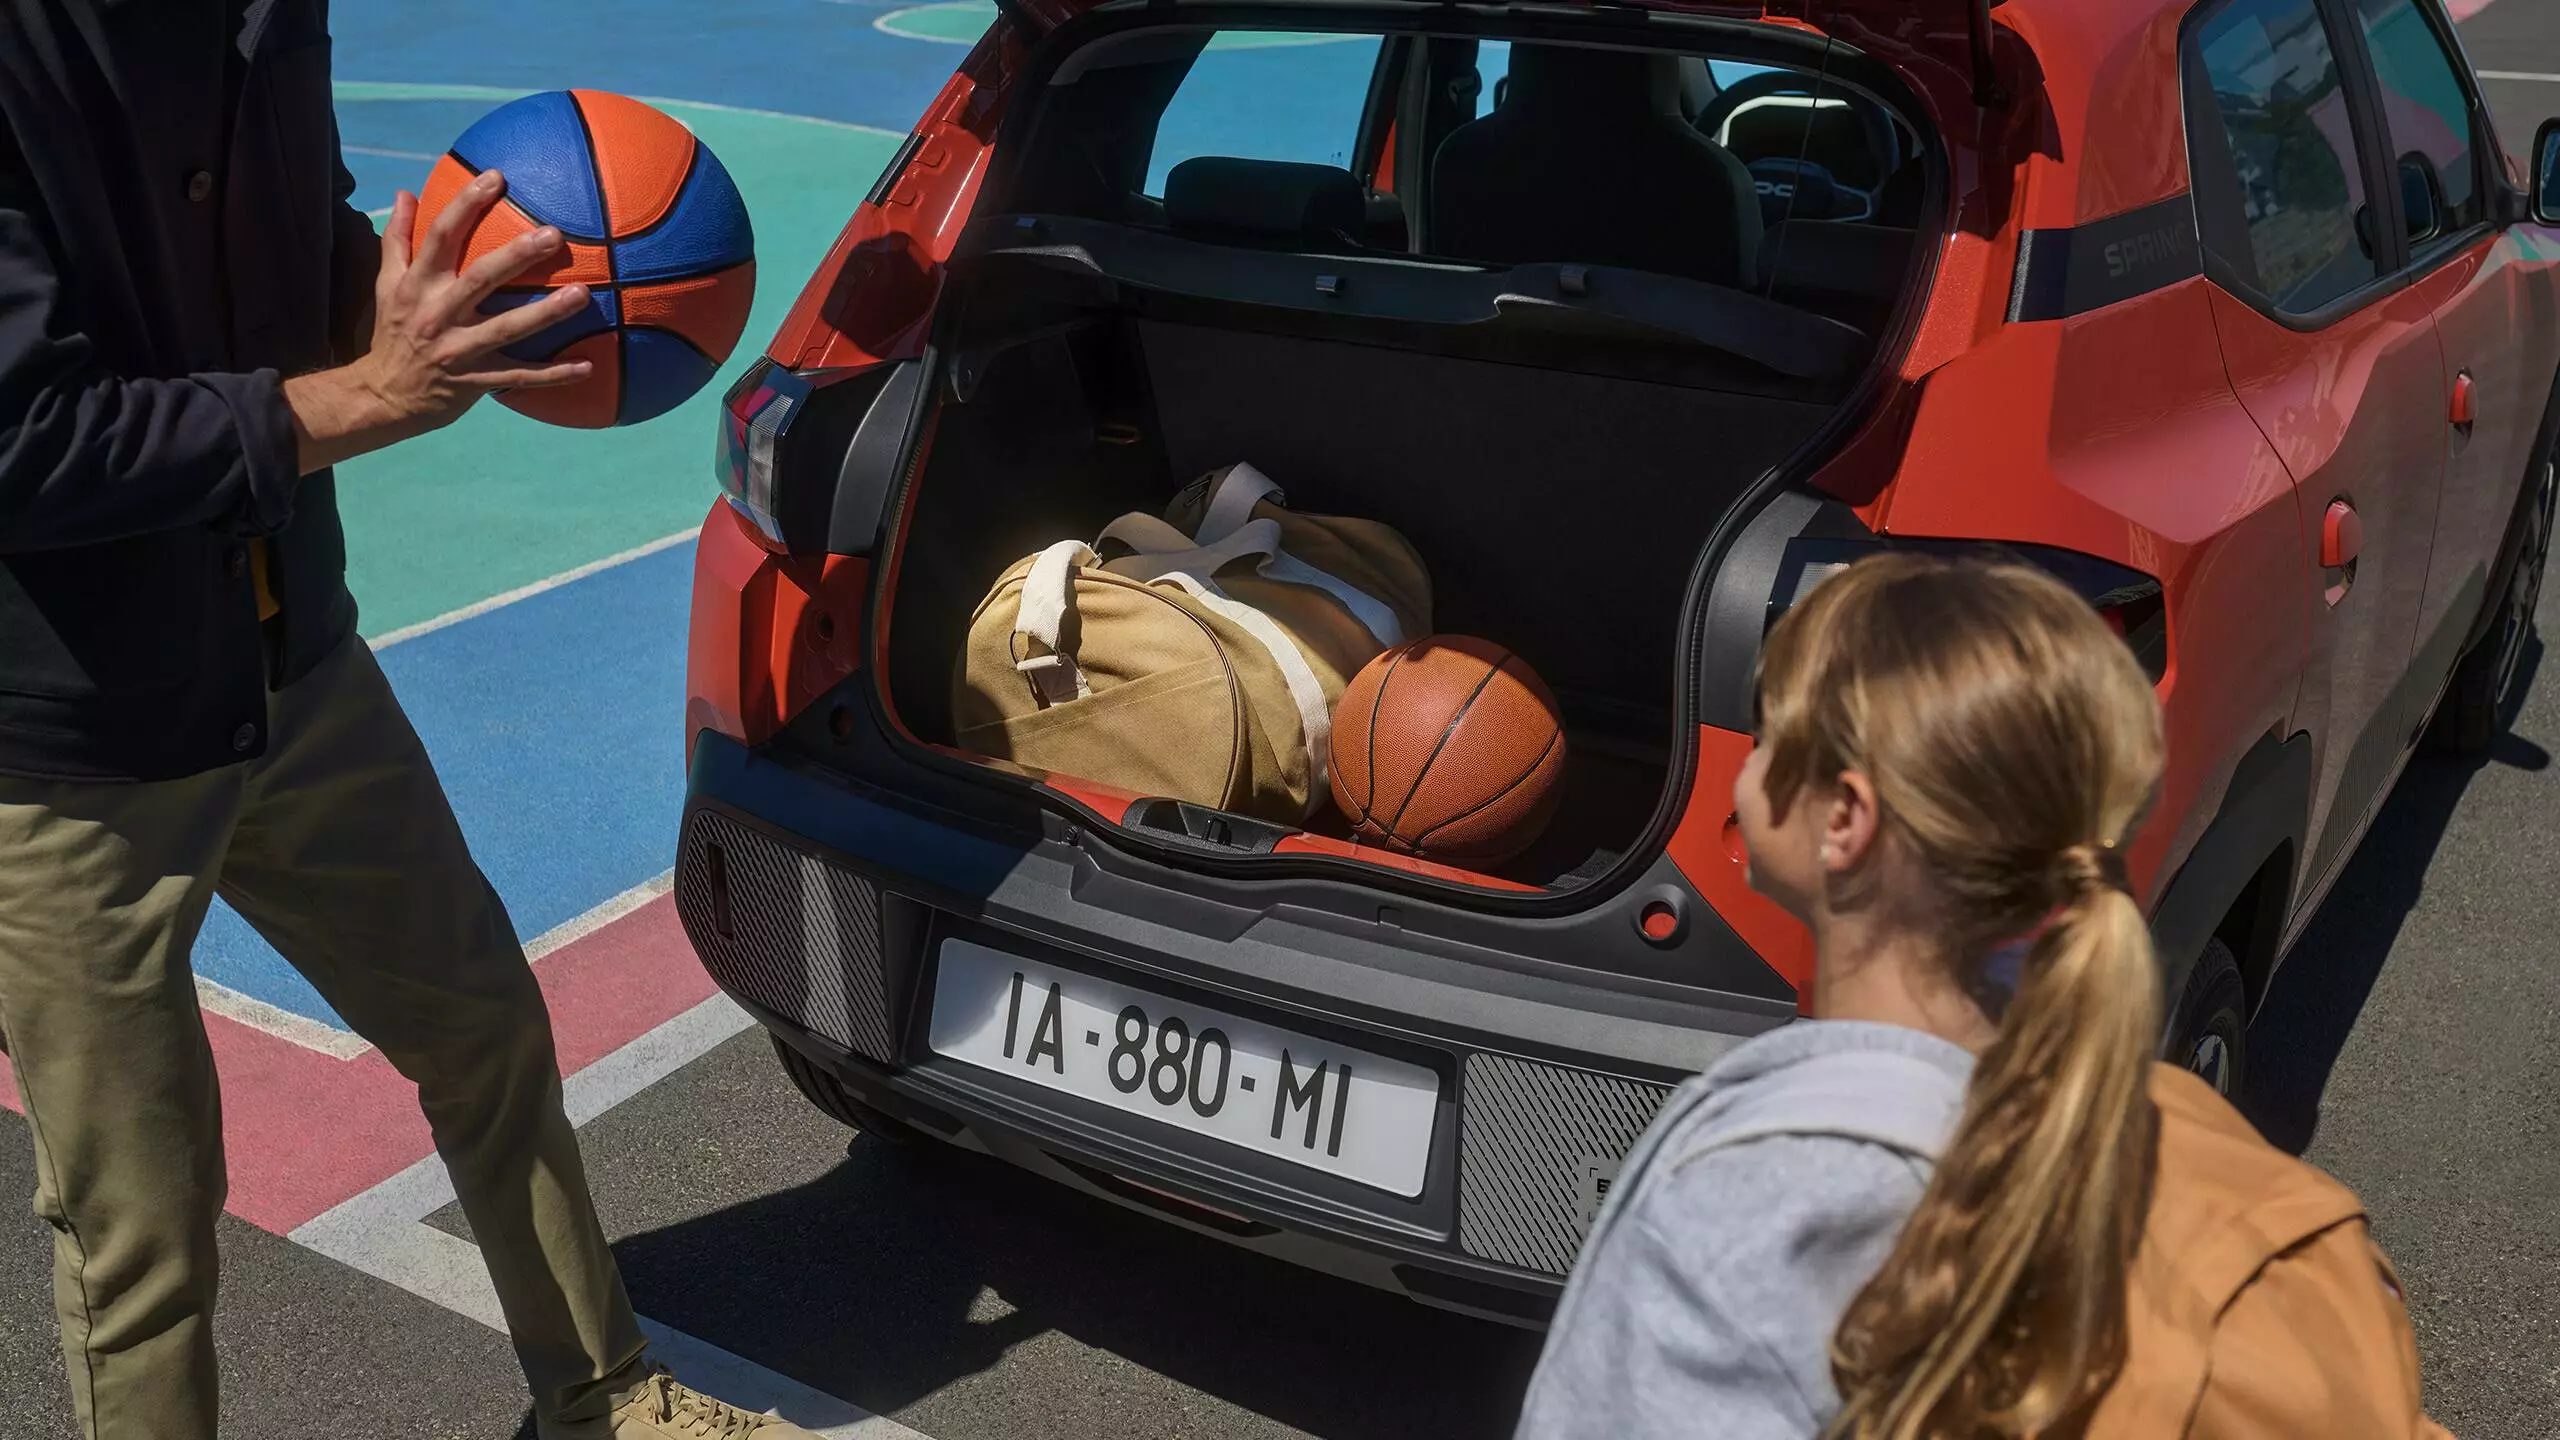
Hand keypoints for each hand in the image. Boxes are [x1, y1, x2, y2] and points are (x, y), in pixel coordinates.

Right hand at [286, 170, 595, 471]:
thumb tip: (405, 193)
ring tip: (584, 294)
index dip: (466, 204)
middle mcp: (438, 314)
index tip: (496, 178)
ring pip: (507, 328)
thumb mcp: (386, 285)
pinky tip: (589, 366)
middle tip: (554, 235)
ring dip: (546, 313)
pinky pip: (521, 378)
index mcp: (417, 285)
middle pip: (480, 278)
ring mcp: (459, 350)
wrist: (384, 396)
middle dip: (517, 256)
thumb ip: (397, 239)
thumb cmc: (393, 332)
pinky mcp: (476, 382)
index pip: (440, 236)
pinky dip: (554, 375)